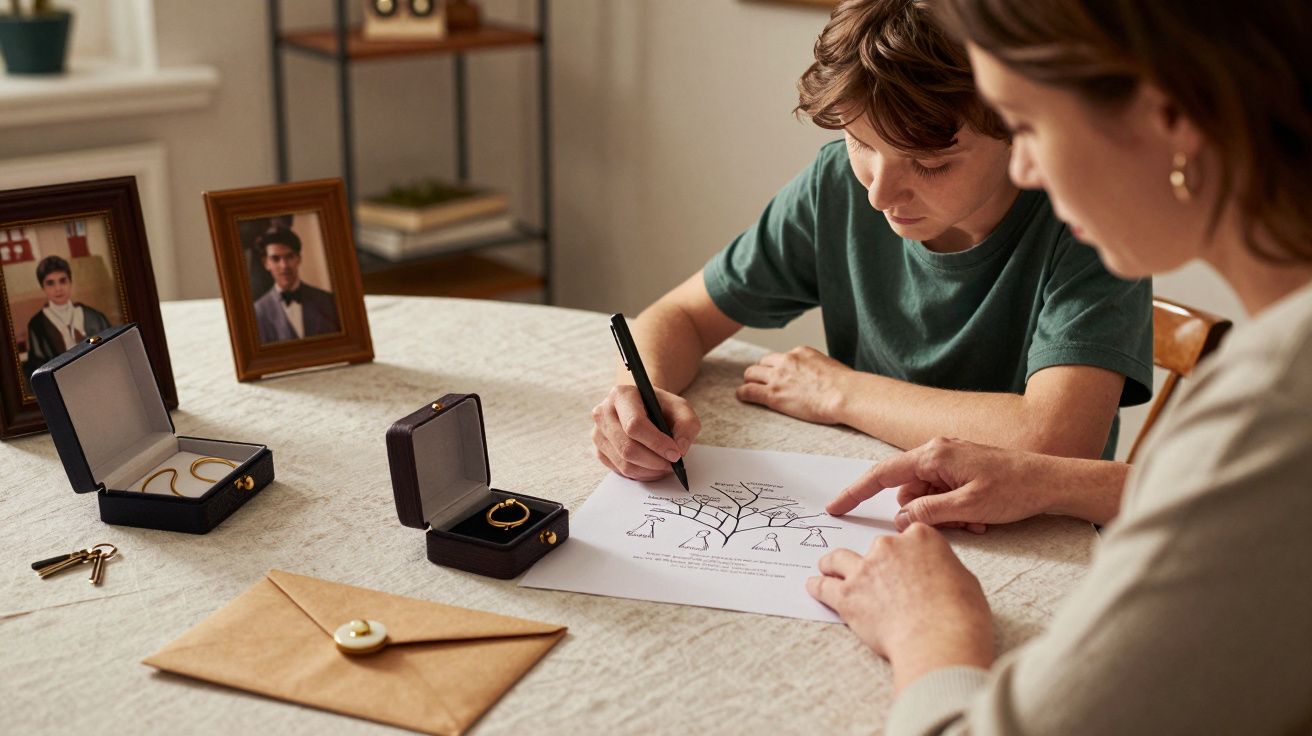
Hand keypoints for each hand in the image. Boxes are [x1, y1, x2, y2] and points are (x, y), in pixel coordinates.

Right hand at [591, 385, 700, 481]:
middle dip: (654, 461)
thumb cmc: (660, 407)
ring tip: (665, 467)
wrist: (643, 407)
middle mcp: (603, 413)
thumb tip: (680, 448)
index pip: (635, 424)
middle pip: (627, 447)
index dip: (656, 443)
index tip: (675, 454)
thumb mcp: (681, 408)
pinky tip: (653, 468)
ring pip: (623, 463)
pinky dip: (640, 474)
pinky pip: (619, 471)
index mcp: (621, 395)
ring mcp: (598, 433)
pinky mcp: (599, 451)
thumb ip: (687, 425)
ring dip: (649, 471)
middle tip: (672, 465)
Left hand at [736, 346, 851, 424]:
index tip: (778, 374)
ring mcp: (778, 376)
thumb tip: (818, 378)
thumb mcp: (830, 367)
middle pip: (763, 363)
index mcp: (801, 352)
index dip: (778, 367)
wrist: (843, 394)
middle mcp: (786, 360)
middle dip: (761, 371)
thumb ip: (817, 369)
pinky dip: (743, 393)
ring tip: (748, 387)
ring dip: (750, 380)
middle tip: (759, 380)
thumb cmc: (845, 386)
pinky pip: (749, 390)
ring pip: (751, 373)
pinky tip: (741, 396)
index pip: (781, 357)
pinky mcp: (773, 394)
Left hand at [807, 523, 993, 688]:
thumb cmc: (960, 615)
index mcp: (921, 538)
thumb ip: (943, 570)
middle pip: (877, 548)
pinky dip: (817, 586)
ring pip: (839, 559)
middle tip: (879, 580)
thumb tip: (938, 576)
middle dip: (877, 562)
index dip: (908, 553)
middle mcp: (889, 547)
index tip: (906, 563)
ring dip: (833, 565)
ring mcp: (865, 570)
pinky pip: (824, 586)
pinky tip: (813, 586)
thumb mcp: (965, 581)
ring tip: (827, 568)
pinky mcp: (848, 595)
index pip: (911, 536)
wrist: (938, 640)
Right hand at [827, 437, 1064, 531]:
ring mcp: (950, 459)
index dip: (855, 492)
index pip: (881, 475)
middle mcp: (937, 451)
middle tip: (958, 524)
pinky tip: (980, 516)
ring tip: (975, 521)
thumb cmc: (1014, 490)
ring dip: (943, 514)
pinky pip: (943, 493)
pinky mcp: (962, 469)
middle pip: (907, 491)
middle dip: (922, 514)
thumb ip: (927, 513)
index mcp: (933, 455)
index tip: (835, 507)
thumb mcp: (967, 507)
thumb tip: (900, 519)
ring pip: (926, 496)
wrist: (1052, 480)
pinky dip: (955, 509)